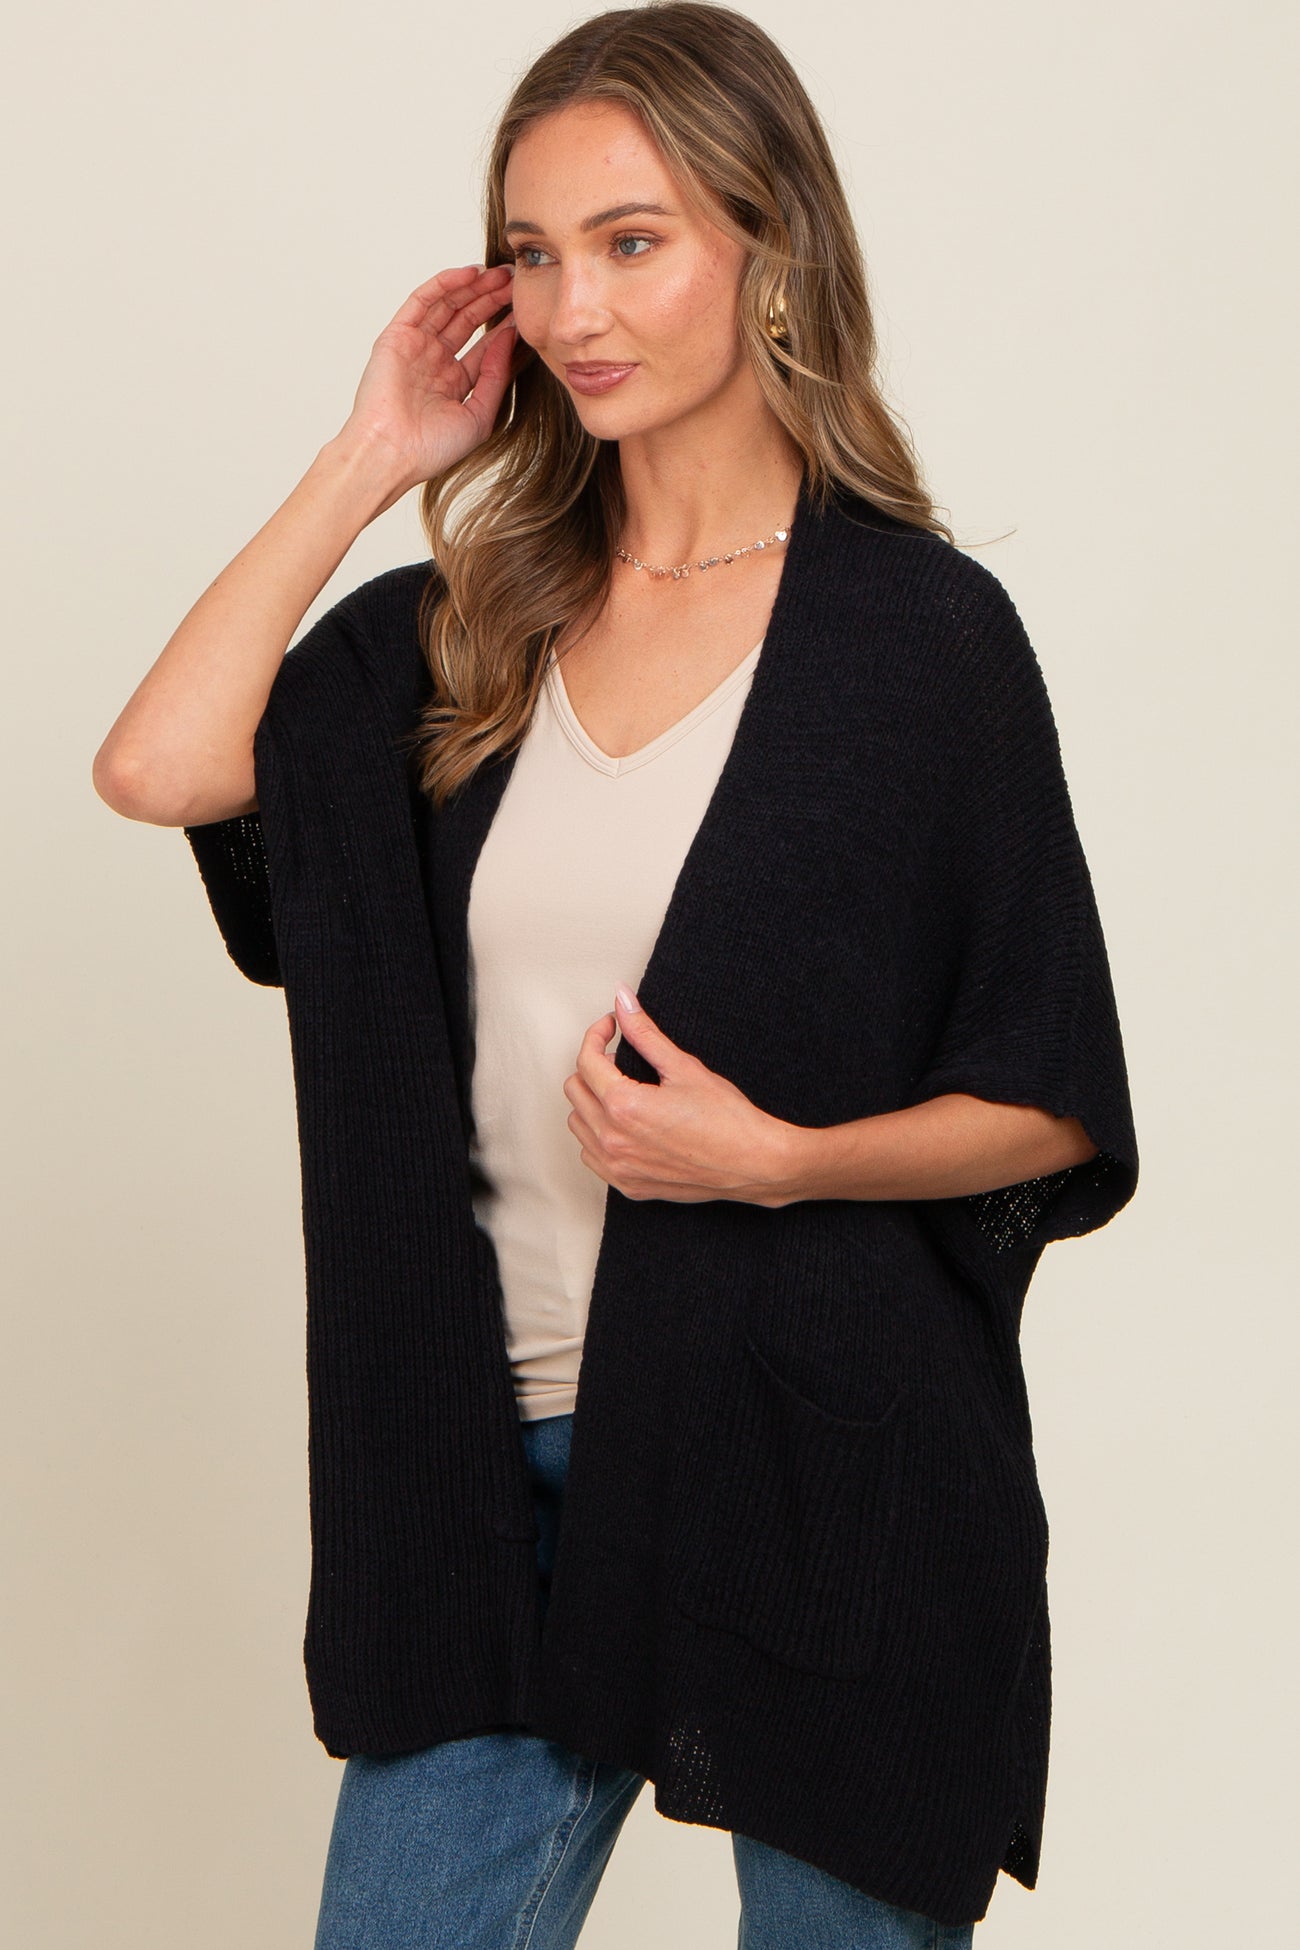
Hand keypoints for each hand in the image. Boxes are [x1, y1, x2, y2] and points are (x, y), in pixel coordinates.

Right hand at [337, 263, 521, 505]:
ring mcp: (414, 347)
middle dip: (491, 300)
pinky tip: (469, 274)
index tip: (526, 312)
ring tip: (499, 275)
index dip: (505, 328)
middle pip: (467, 321)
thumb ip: (496, 378)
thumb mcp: (479, 415)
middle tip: (515, 283)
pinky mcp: (396, 336)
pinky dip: (444, 285)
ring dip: (473, 288)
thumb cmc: (432, 448)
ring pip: (447, 306)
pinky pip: (422, 302)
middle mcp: (433, 362)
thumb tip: (509, 341)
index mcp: (452, 384)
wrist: (392, 454)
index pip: (483, 348)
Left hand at [562, 986, 796, 1206]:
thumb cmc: (727, 1118)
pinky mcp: (628, 1185)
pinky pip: (591, 1156)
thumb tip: (622, 1001)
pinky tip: (623, 1126)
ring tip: (623, 1091)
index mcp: (624, 1106)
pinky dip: (598, 1136)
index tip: (612, 1027)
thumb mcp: (684, 1067)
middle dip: (593, 1066)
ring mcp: (619, 1167)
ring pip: (578, 1124)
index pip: (587, 1061)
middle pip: (575, 1090)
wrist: (754, 1163)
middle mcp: (613, 1140)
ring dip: (592, 1101)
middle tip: (621, 1059)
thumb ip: (645, 1033)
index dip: (598, 1035)